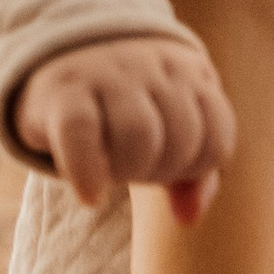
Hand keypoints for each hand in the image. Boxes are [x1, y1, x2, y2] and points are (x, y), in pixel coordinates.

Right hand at [14, 31, 233, 212]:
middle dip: (162, 171)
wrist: (56, 55)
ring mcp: (107, 73)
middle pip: (181, 137)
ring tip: (113, 172)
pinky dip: (88, 175)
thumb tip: (188, 218)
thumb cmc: (125, 108)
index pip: (216, 136)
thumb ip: (192, 174)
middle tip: (135, 169)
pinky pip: (82, 135)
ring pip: (139, 135)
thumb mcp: (169, 131)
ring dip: (128, 171)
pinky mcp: (63, 90)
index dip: (196, 169)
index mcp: (188, 71)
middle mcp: (152, 65)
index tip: (170, 167)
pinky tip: (90, 195)